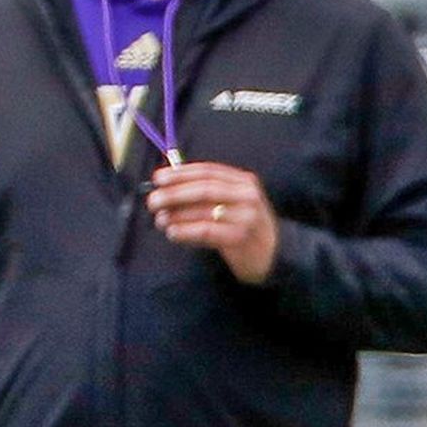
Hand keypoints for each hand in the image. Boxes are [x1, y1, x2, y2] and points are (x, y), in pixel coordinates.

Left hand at [147, 163, 278, 283]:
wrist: (274, 255)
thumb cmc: (246, 226)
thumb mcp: (234, 202)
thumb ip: (208, 191)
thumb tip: (168, 185)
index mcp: (244, 182)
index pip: (208, 172)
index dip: (180, 173)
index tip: (158, 178)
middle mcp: (247, 196)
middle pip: (204, 189)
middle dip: (174, 193)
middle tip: (153, 200)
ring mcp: (246, 217)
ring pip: (203, 211)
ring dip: (176, 215)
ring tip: (159, 219)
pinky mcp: (240, 238)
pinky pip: (206, 231)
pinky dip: (185, 231)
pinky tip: (173, 233)